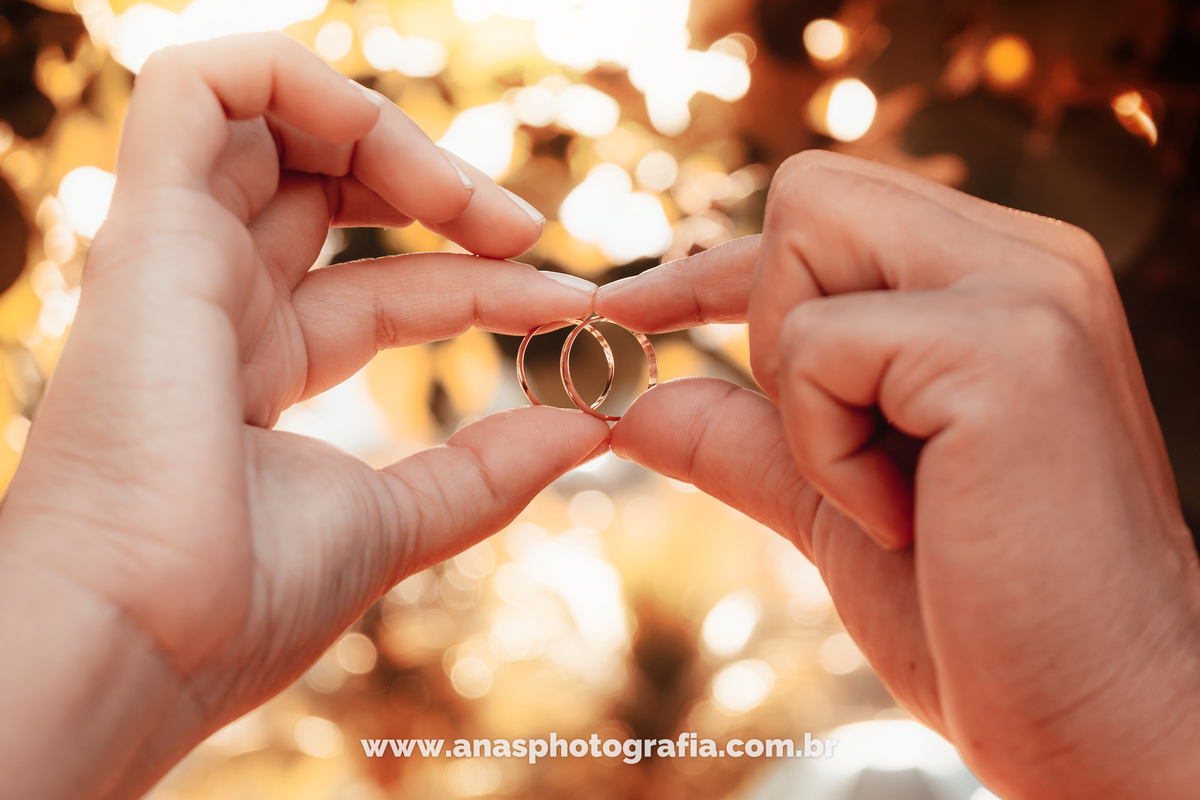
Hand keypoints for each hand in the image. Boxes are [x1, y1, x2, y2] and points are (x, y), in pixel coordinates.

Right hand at [0, 33, 607, 798]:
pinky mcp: (147, 225)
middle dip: (437, 189)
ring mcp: (177, 258)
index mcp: (257, 367)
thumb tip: (589, 425)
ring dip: (390, 138)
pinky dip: (300, 82)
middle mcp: (214, 301)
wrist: (139, 644)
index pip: (388, 290)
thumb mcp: (395, 519)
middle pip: (329, 191)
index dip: (484, 286)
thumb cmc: (241, 605)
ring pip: (269, 125)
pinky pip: (199, 89)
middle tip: (529, 232)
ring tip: (482, 206)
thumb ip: (489, 468)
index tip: (572, 308)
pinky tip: (394, 145)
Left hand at [598, 151, 1199, 798]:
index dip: (712, 267)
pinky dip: (824, 447)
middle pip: (806, 194)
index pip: (827, 220)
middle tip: (829, 441)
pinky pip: (818, 347)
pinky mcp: (1007, 351)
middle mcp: (1026, 260)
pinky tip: (903, 516)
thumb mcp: (835, 504)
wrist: (1098, 718)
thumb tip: (633, 405)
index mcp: (1000, 282)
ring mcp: (1027, 293)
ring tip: (884, 487)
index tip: (627, 307)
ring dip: (799, 387)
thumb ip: (741, 438)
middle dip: (767, 316)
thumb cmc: (980, 615)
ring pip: (802, 239)